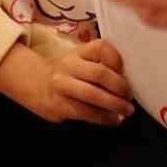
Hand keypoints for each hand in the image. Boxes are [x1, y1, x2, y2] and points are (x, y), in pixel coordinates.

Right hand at [0, 41, 135, 124]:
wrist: (37, 86)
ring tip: (127, 111)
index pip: (100, 47)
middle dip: (120, 87)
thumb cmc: (69, 74)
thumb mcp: (81, 61)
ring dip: (114, 105)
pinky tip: (114, 120)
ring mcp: (62, 85)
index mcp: (78, 51)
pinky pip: (85, 112)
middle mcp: (69, 65)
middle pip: (99, 73)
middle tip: (130, 97)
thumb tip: (128, 82)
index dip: (117, 59)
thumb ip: (100, 65)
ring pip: (93, 95)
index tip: (126, 71)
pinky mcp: (59, 105)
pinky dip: (104, 118)